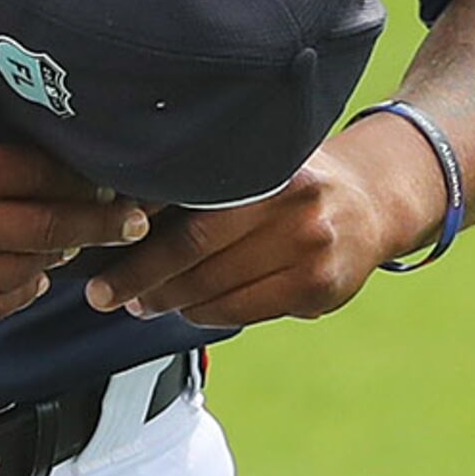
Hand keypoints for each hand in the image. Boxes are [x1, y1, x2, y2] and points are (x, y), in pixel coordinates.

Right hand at [0, 102, 149, 330]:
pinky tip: (20, 275)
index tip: (112, 180)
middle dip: (101, 225)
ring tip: (64, 245)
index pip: (43, 174)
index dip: (87, 178)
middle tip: (130, 221)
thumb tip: (19, 142)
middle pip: (52, 228)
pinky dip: (17, 291)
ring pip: (29, 275)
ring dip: (54, 260)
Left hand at [82, 112, 447, 328]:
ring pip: (219, 288)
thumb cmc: (289, 181)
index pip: (187, 212)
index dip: (139, 242)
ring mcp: (310, 250)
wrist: (373, 200)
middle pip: (196, 252)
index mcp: (263, 168)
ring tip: (139, 302)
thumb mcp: (253, 163)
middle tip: (106, 294)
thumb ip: (201, 181)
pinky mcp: (320, 288)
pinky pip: (247, 309)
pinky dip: (208, 313)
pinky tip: (187, 309)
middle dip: (143, 278)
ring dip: (171, 301)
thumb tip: (120, 207)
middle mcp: (290, 205)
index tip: (101, 258)